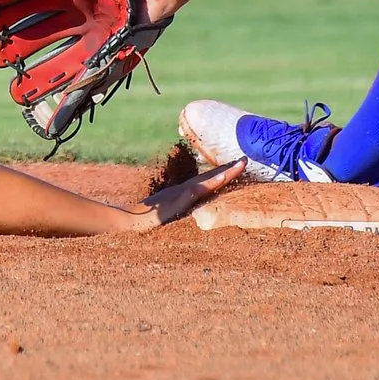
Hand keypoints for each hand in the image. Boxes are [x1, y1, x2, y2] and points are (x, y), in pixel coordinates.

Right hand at [124, 159, 245, 229]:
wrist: (132, 221)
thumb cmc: (147, 220)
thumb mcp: (166, 214)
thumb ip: (176, 210)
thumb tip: (184, 212)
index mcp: (186, 193)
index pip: (208, 181)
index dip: (223, 173)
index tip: (238, 165)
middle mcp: (187, 190)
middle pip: (212, 177)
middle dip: (230, 169)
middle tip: (246, 159)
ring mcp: (184, 193)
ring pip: (210, 180)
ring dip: (227, 172)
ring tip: (242, 164)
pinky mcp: (181, 198)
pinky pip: (201, 189)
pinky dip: (213, 181)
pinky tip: (224, 176)